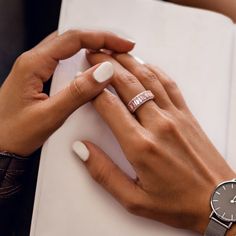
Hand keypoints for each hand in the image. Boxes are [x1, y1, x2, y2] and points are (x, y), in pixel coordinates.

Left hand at [0, 30, 134, 155]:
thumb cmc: (13, 133)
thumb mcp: (50, 115)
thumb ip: (77, 93)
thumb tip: (102, 72)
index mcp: (33, 64)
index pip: (73, 39)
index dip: (102, 38)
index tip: (122, 44)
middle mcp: (33, 61)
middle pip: (71, 38)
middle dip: (99, 39)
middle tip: (120, 47)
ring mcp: (35, 68)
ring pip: (68, 47)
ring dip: (91, 47)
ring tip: (110, 54)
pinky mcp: (38, 76)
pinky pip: (63, 59)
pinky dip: (81, 58)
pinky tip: (91, 65)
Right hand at [73, 52, 235, 233]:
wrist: (217, 201)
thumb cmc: (178, 203)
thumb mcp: (134, 199)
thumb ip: (104, 173)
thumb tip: (82, 150)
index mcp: (140, 146)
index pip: (108, 105)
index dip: (92, 89)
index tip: (83, 81)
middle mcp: (158, 124)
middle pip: (126, 83)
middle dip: (106, 66)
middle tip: (93, 54)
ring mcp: (175, 116)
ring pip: (147, 78)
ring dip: (128, 62)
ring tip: (113, 52)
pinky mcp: (187, 114)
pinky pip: (168, 84)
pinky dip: (154, 70)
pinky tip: (144, 64)